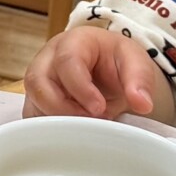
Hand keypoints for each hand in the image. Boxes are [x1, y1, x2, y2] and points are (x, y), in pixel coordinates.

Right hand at [23, 23, 157, 118]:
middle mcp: (48, 58)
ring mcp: (38, 79)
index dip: (80, 88)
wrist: (108, 71)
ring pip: (32, 102)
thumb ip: (140, 80)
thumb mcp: (136, 63)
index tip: (99, 109)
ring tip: (85, 128)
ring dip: (56, 120)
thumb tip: (143, 104)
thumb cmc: (116, 61)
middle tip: (90, 122)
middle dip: (62, 108)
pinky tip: (72, 133)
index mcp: (74, 42)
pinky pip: (33, 116)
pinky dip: (50, 128)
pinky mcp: (36, 100)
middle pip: (37, 81)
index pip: (66, 61)